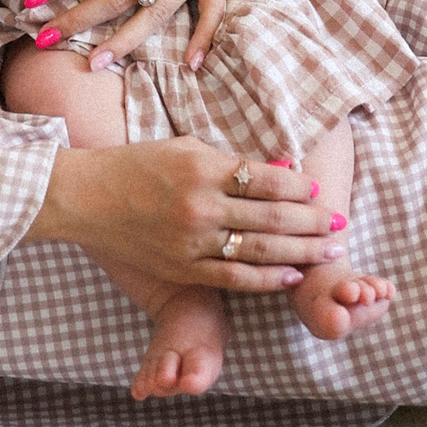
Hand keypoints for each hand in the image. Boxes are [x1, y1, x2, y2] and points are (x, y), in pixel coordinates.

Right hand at [23, 136, 337, 291]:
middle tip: (340, 223)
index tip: (318, 188)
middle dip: (313, 221)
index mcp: (202, 167)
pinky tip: (292, 275)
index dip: (299, 185)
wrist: (86, 198)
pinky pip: (234, 279)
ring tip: (330, 249)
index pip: (267, 178)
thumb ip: (233, 162)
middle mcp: (200, 206)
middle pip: (272, 216)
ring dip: (302, 250)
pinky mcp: (183, 269)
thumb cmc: (137, 165)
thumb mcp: (185, 147)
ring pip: (260, 250)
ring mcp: (192, 242)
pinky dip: (267, 279)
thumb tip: (282, 170)